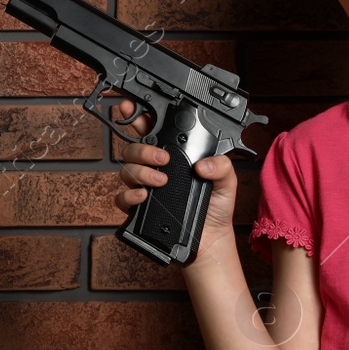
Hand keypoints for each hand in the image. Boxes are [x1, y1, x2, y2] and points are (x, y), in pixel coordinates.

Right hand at [112, 98, 238, 238]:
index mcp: (173, 156)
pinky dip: (129, 195)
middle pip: (133, 148)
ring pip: (126, 170)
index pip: (151, 131)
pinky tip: (144, 195)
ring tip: (161, 180)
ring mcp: (145, 188)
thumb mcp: (227, 181)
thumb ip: (221, 166)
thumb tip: (202, 164)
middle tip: (162, 157)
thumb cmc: (217, 208)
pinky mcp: (139, 209)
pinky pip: (121, 198)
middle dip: (143, 149)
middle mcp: (155, 169)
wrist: (211, 240)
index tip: (132, 109)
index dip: (138, 117)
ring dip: (141, 172)